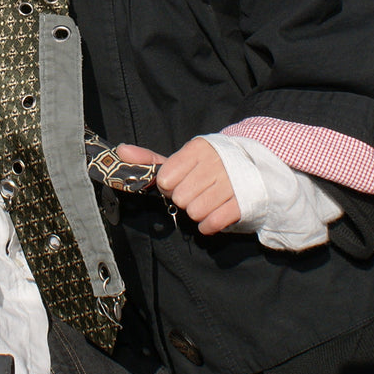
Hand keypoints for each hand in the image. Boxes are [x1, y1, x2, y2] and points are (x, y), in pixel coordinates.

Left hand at [116, 138, 240, 234]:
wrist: (252, 170)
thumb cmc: (208, 167)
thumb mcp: (182, 160)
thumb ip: (150, 159)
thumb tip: (120, 151)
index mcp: (198, 149)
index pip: (165, 179)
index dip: (170, 185)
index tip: (182, 181)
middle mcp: (216, 163)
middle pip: (179, 198)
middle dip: (185, 199)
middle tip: (198, 191)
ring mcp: (231, 183)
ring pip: (194, 212)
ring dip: (198, 212)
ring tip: (208, 200)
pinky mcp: (241, 203)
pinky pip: (211, 224)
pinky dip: (209, 225)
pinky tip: (215, 213)